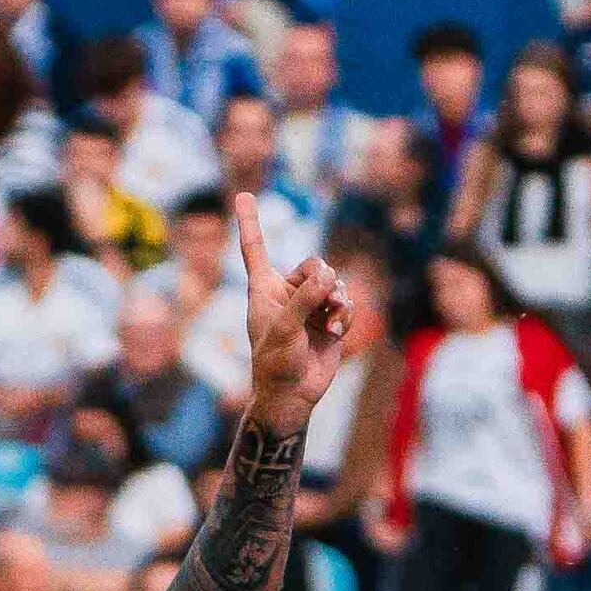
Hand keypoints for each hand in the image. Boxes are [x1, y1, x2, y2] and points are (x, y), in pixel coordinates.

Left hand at [232, 198, 353, 421]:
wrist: (292, 394)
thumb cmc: (275, 363)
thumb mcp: (285, 329)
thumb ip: (305, 298)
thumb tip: (329, 275)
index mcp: (264, 289)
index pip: (255, 249)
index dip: (249, 222)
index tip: (244, 195)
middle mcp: (287, 293)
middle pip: (313, 264)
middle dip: (322, 278)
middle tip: (324, 297)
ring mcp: (310, 306)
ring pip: (334, 282)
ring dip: (338, 298)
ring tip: (331, 319)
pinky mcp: (330, 321)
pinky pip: (346, 303)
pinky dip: (346, 314)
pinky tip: (336, 330)